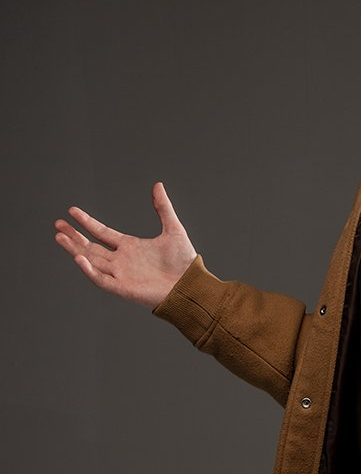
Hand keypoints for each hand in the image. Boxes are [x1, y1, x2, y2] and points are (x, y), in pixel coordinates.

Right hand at [54, 182, 196, 308]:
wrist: (190, 284)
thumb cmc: (184, 261)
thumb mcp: (173, 229)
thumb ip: (163, 207)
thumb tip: (157, 185)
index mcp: (130, 247)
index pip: (102, 232)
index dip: (87, 222)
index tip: (72, 211)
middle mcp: (121, 260)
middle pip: (91, 247)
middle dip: (74, 236)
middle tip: (58, 225)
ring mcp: (121, 275)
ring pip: (91, 260)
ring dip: (75, 249)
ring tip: (60, 237)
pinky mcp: (123, 288)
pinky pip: (101, 279)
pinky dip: (89, 269)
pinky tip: (79, 257)